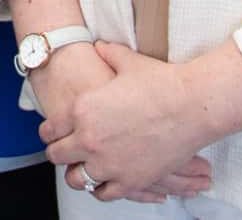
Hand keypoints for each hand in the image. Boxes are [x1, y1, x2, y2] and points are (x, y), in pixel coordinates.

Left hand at [42, 42, 214, 204]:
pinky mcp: (131, 181)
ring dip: (77, 173)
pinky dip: (101, 189)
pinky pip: (104, 194)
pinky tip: (103, 181)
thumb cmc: (160, 82)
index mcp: (82, 109)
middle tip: (62, 151)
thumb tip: (99, 46)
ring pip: (77, 180)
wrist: (191, 105)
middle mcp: (89, 139)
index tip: (52, 132)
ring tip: (80, 168)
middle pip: (57, 156)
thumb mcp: (125, 60)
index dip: (49, 130)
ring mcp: (109, 163)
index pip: (50, 128)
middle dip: (58, 152)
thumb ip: (106, 53)